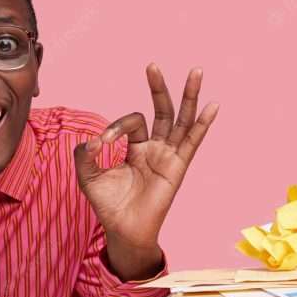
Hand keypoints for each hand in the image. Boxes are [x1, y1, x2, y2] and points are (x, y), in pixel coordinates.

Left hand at [74, 64, 218, 277]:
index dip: (115, 127)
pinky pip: (192, 143)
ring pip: (181, 120)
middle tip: (152, 65)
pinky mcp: (177, 168)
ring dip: (188, 95)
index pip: (131, 123)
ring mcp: (168, 156)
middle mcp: (154, 148)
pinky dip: (202, 124)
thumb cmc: (108, 205)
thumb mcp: (87, 176)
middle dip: (158, 87)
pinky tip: (213, 106)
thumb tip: (93, 140)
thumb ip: (84, 155)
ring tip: (196, 71)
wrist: (122, 230)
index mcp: (135, 147)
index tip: (100, 144)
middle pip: (161, 110)